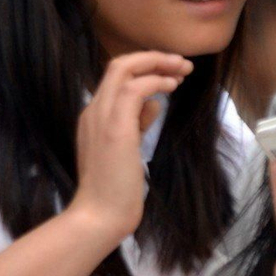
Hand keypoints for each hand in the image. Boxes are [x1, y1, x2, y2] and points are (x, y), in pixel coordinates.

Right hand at [68, 51, 193, 243]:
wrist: (98, 217)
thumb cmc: (114, 191)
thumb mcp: (127, 150)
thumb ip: (137, 124)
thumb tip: (154, 103)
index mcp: (93, 116)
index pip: (116, 78)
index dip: (144, 69)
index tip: (169, 74)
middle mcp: (93, 110)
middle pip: (118, 64)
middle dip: (153, 58)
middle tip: (181, 63)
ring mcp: (101, 116)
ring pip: (124, 68)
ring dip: (157, 64)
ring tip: (182, 70)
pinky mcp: (115, 128)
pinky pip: (135, 88)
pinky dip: (156, 81)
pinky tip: (173, 87)